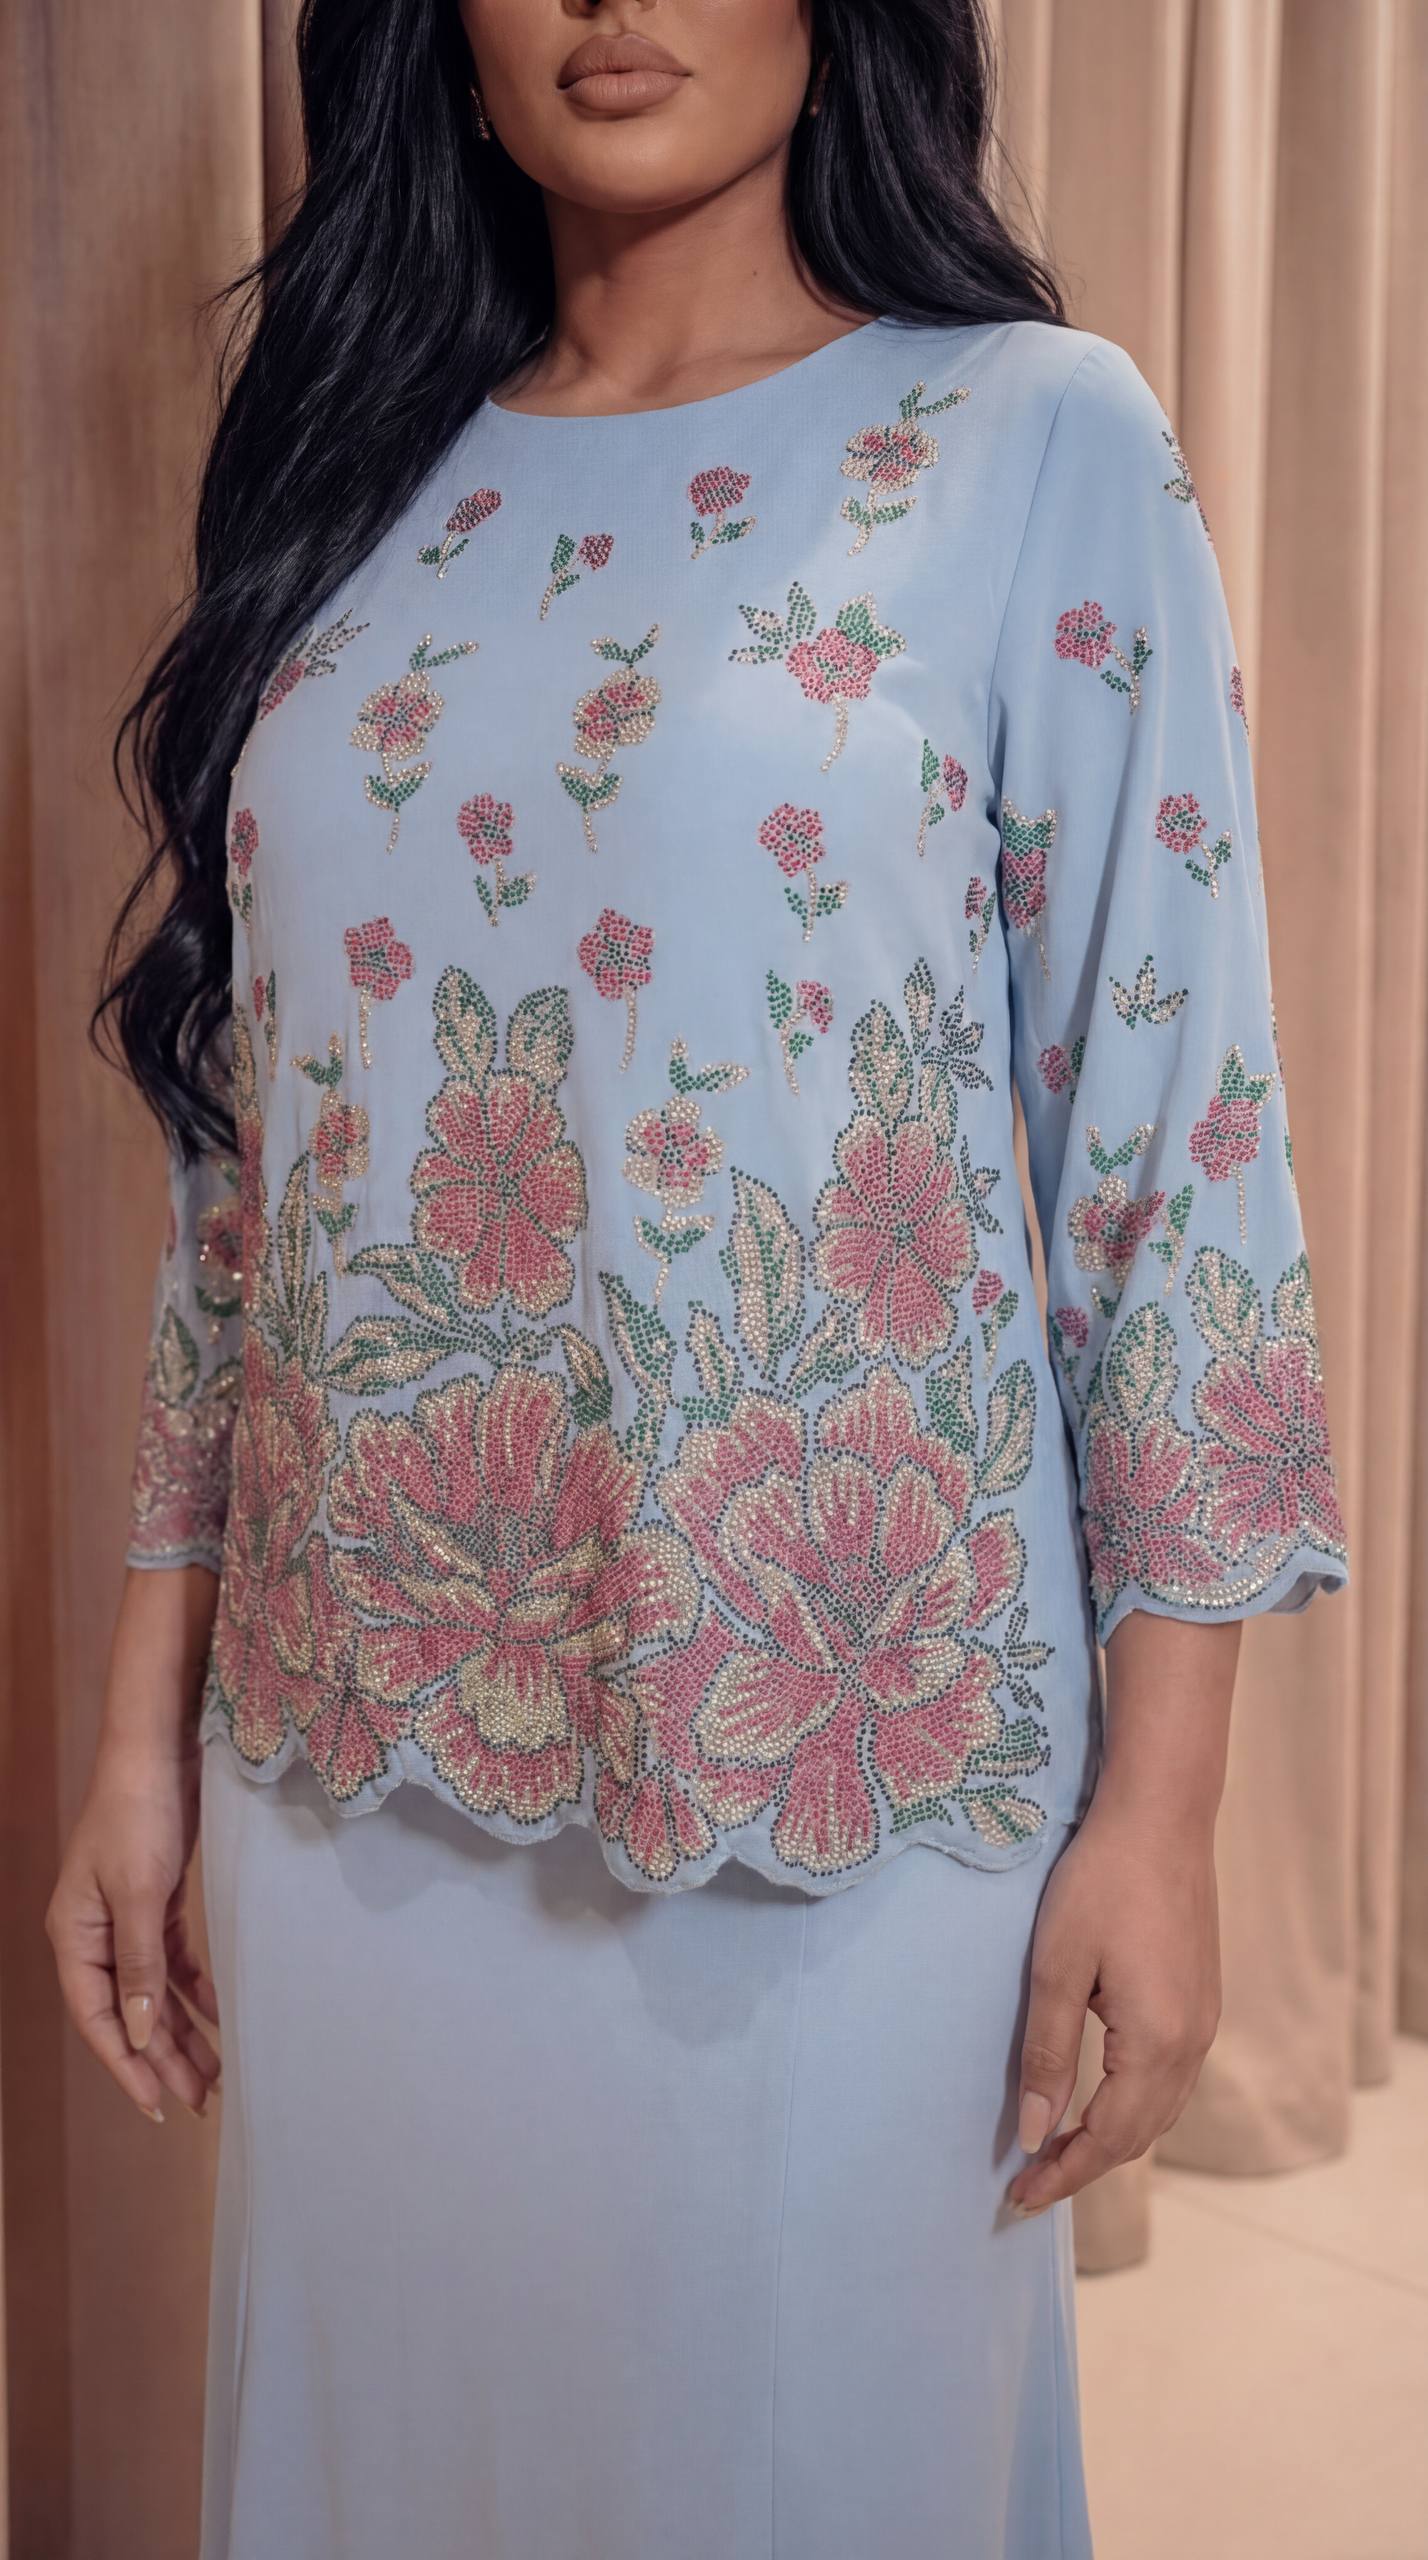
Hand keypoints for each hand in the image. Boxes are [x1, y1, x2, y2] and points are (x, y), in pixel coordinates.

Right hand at [46, 1737, 221, 2124]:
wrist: (157, 1748)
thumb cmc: (139, 1814)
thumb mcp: (138, 1892)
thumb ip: (139, 1964)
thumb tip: (137, 2033)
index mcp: (75, 1935)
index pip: (99, 2019)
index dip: (127, 2066)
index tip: (160, 2105)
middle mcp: (95, 1933)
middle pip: (128, 2012)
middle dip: (163, 2058)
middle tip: (202, 2100)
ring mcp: (125, 1917)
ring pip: (152, 1991)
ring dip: (182, 2030)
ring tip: (216, 2072)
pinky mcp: (155, 1900)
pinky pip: (171, 1961)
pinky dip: (193, 1988)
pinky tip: (219, 2013)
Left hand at [1006, 1790, 1220, 2213]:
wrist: (1163, 1817)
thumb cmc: (1101, 1882)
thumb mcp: (1057, 1967)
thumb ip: (1048, 2054)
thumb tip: (1036, 2134)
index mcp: (1157, 2042)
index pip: (1109, 2139)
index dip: (1064, 2175)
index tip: (1018, 2200)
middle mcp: (1192, 2043)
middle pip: (1139, 2136)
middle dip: (1085, 2167)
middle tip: (1029, 2186)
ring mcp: (1204, 2022)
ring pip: (1159, 2111)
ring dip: (1111, 2140)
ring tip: (1058, 2154)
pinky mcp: (1202, 2000)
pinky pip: (1170, 2080)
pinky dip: (1133, 2108)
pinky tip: (1100, 2101)